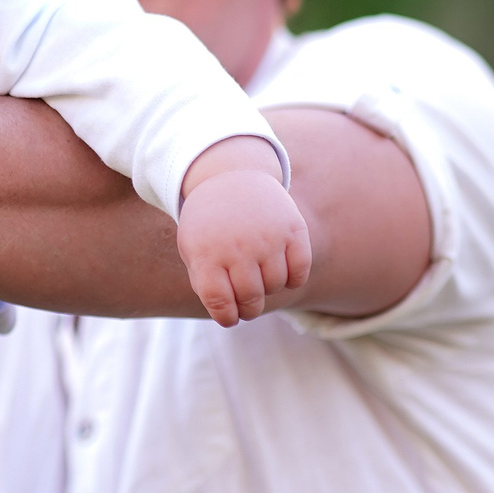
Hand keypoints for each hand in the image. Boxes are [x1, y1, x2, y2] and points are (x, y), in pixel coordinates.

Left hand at [177, 136, 313, 325]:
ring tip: (258, 274)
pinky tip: (281, 268)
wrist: (228, 175)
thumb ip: (206, 284)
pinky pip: (300, 271)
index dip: (227, 317)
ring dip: (269, 288)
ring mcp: (267, 237)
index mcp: (207, 254)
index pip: (220, 302)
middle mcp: (238, 247)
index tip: (230, 317)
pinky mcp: (292, 228)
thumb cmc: (208, 224)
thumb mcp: (193, 250)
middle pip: (251, 298)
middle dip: (249, 308)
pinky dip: (293, 278)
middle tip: (247, 302)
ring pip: (276, 286)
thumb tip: (230, 314)